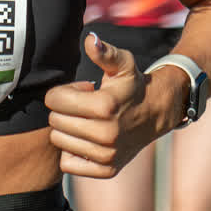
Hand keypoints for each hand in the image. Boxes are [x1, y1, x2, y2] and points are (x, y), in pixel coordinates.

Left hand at [45, 32, 163, 177]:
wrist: (155, 113)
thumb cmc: (131, 86)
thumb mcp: (121, 64)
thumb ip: (104, 52)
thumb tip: (90, 40)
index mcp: (105, 106)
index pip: (55, 100)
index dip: (63, 92)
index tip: (81, 91)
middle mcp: (106, 134)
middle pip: (54, 121)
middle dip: (64, 110)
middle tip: (84, 106)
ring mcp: (106, 155)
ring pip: (59, 141)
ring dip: (67, 129)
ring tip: (86, 121)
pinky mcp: (106, 170)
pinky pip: (68, 164)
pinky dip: (71, 152)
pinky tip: (85, 139)